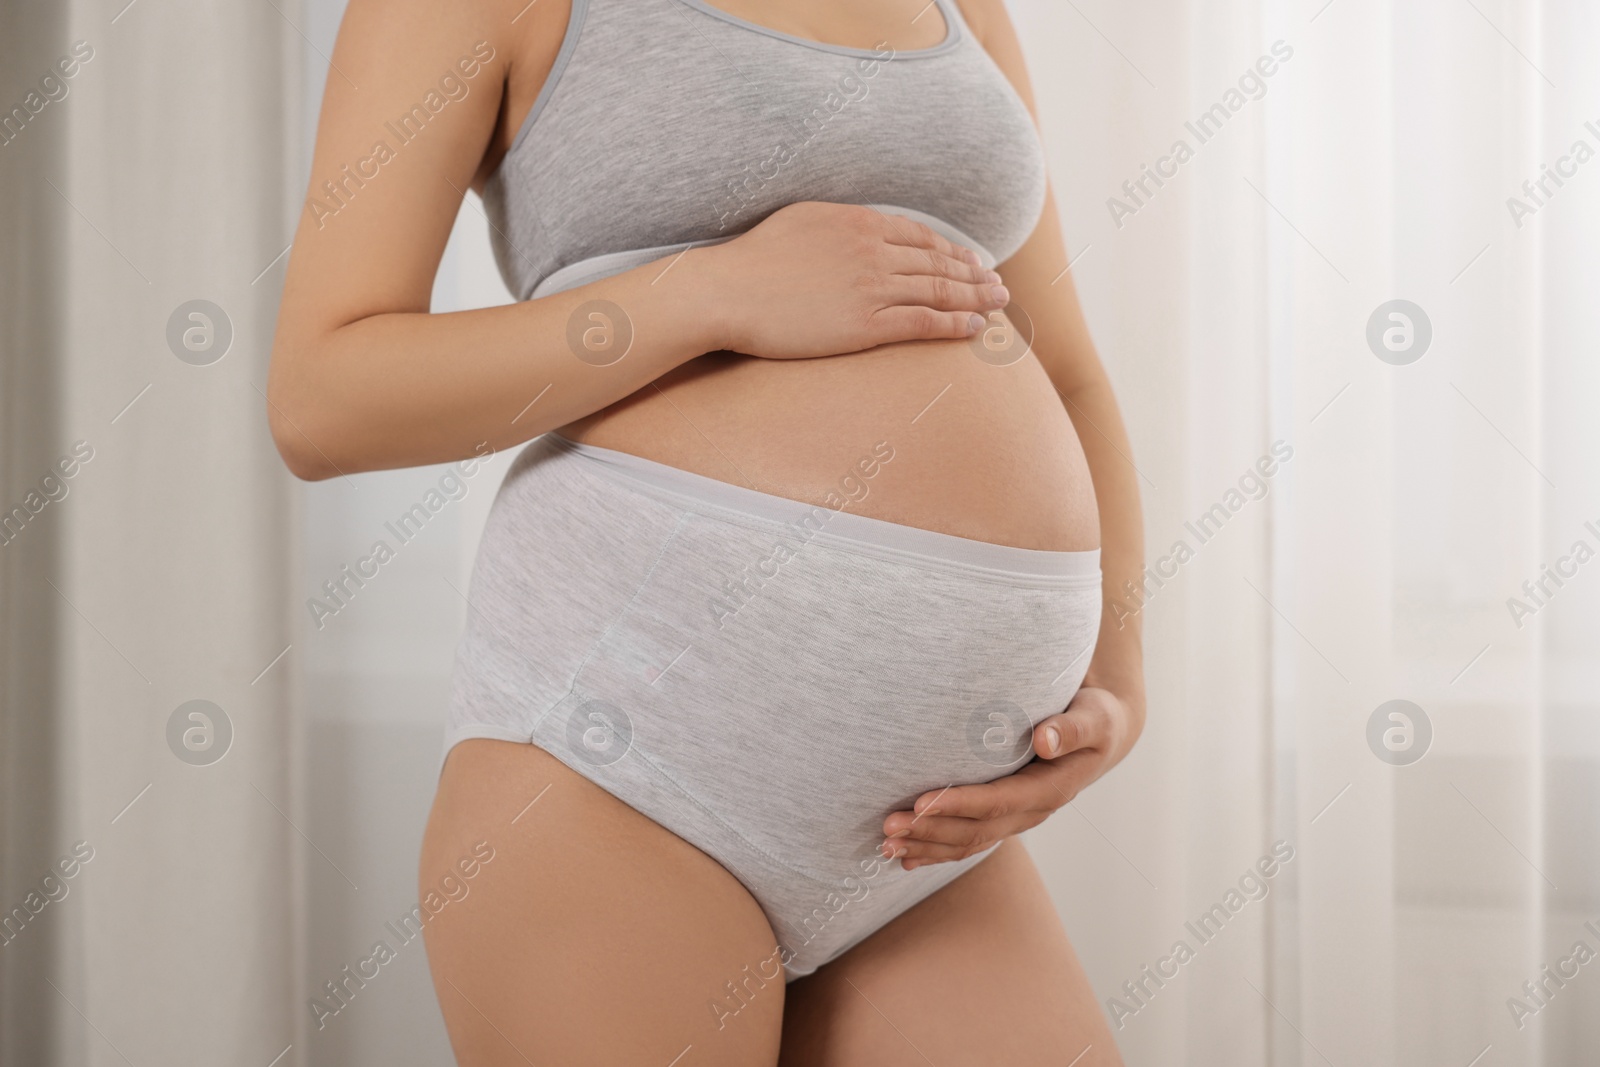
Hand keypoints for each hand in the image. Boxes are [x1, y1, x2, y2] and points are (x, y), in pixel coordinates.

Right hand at [700, 201, 1010, 359]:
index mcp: (858, 222)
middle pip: (939, 262)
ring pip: (940, 290)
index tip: (972, 260)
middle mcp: (873, 251)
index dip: (952, 249)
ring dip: (976, 297)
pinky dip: (955, 324)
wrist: (728, 291)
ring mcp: (872, 287)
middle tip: (999, 283)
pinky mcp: (865, 324)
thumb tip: (858, 228)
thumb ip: (838, 223)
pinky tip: (974, 328)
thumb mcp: (801, 220)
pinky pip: (923, 322)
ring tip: (998, 304)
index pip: (920, 236)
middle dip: (975, 273)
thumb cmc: (753, 259)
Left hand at [879, 687, 1140, 869]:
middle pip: (975, 830)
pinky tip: (906, 858)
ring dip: (926, 845)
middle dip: (929, 831)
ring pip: (968, 841)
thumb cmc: (1096, 716)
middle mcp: (1032, 811)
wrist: (1105, 735)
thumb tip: (1044, 740)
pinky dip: (936, 850)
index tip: (920, 803)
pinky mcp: (1005, 816)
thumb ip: (1072, 728)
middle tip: (887, 827)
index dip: (958, 804)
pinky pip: (969, 840)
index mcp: (1051, 789)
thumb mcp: (1095, 716)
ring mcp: (1018, 818)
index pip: (997, 802)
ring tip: (885, 846)